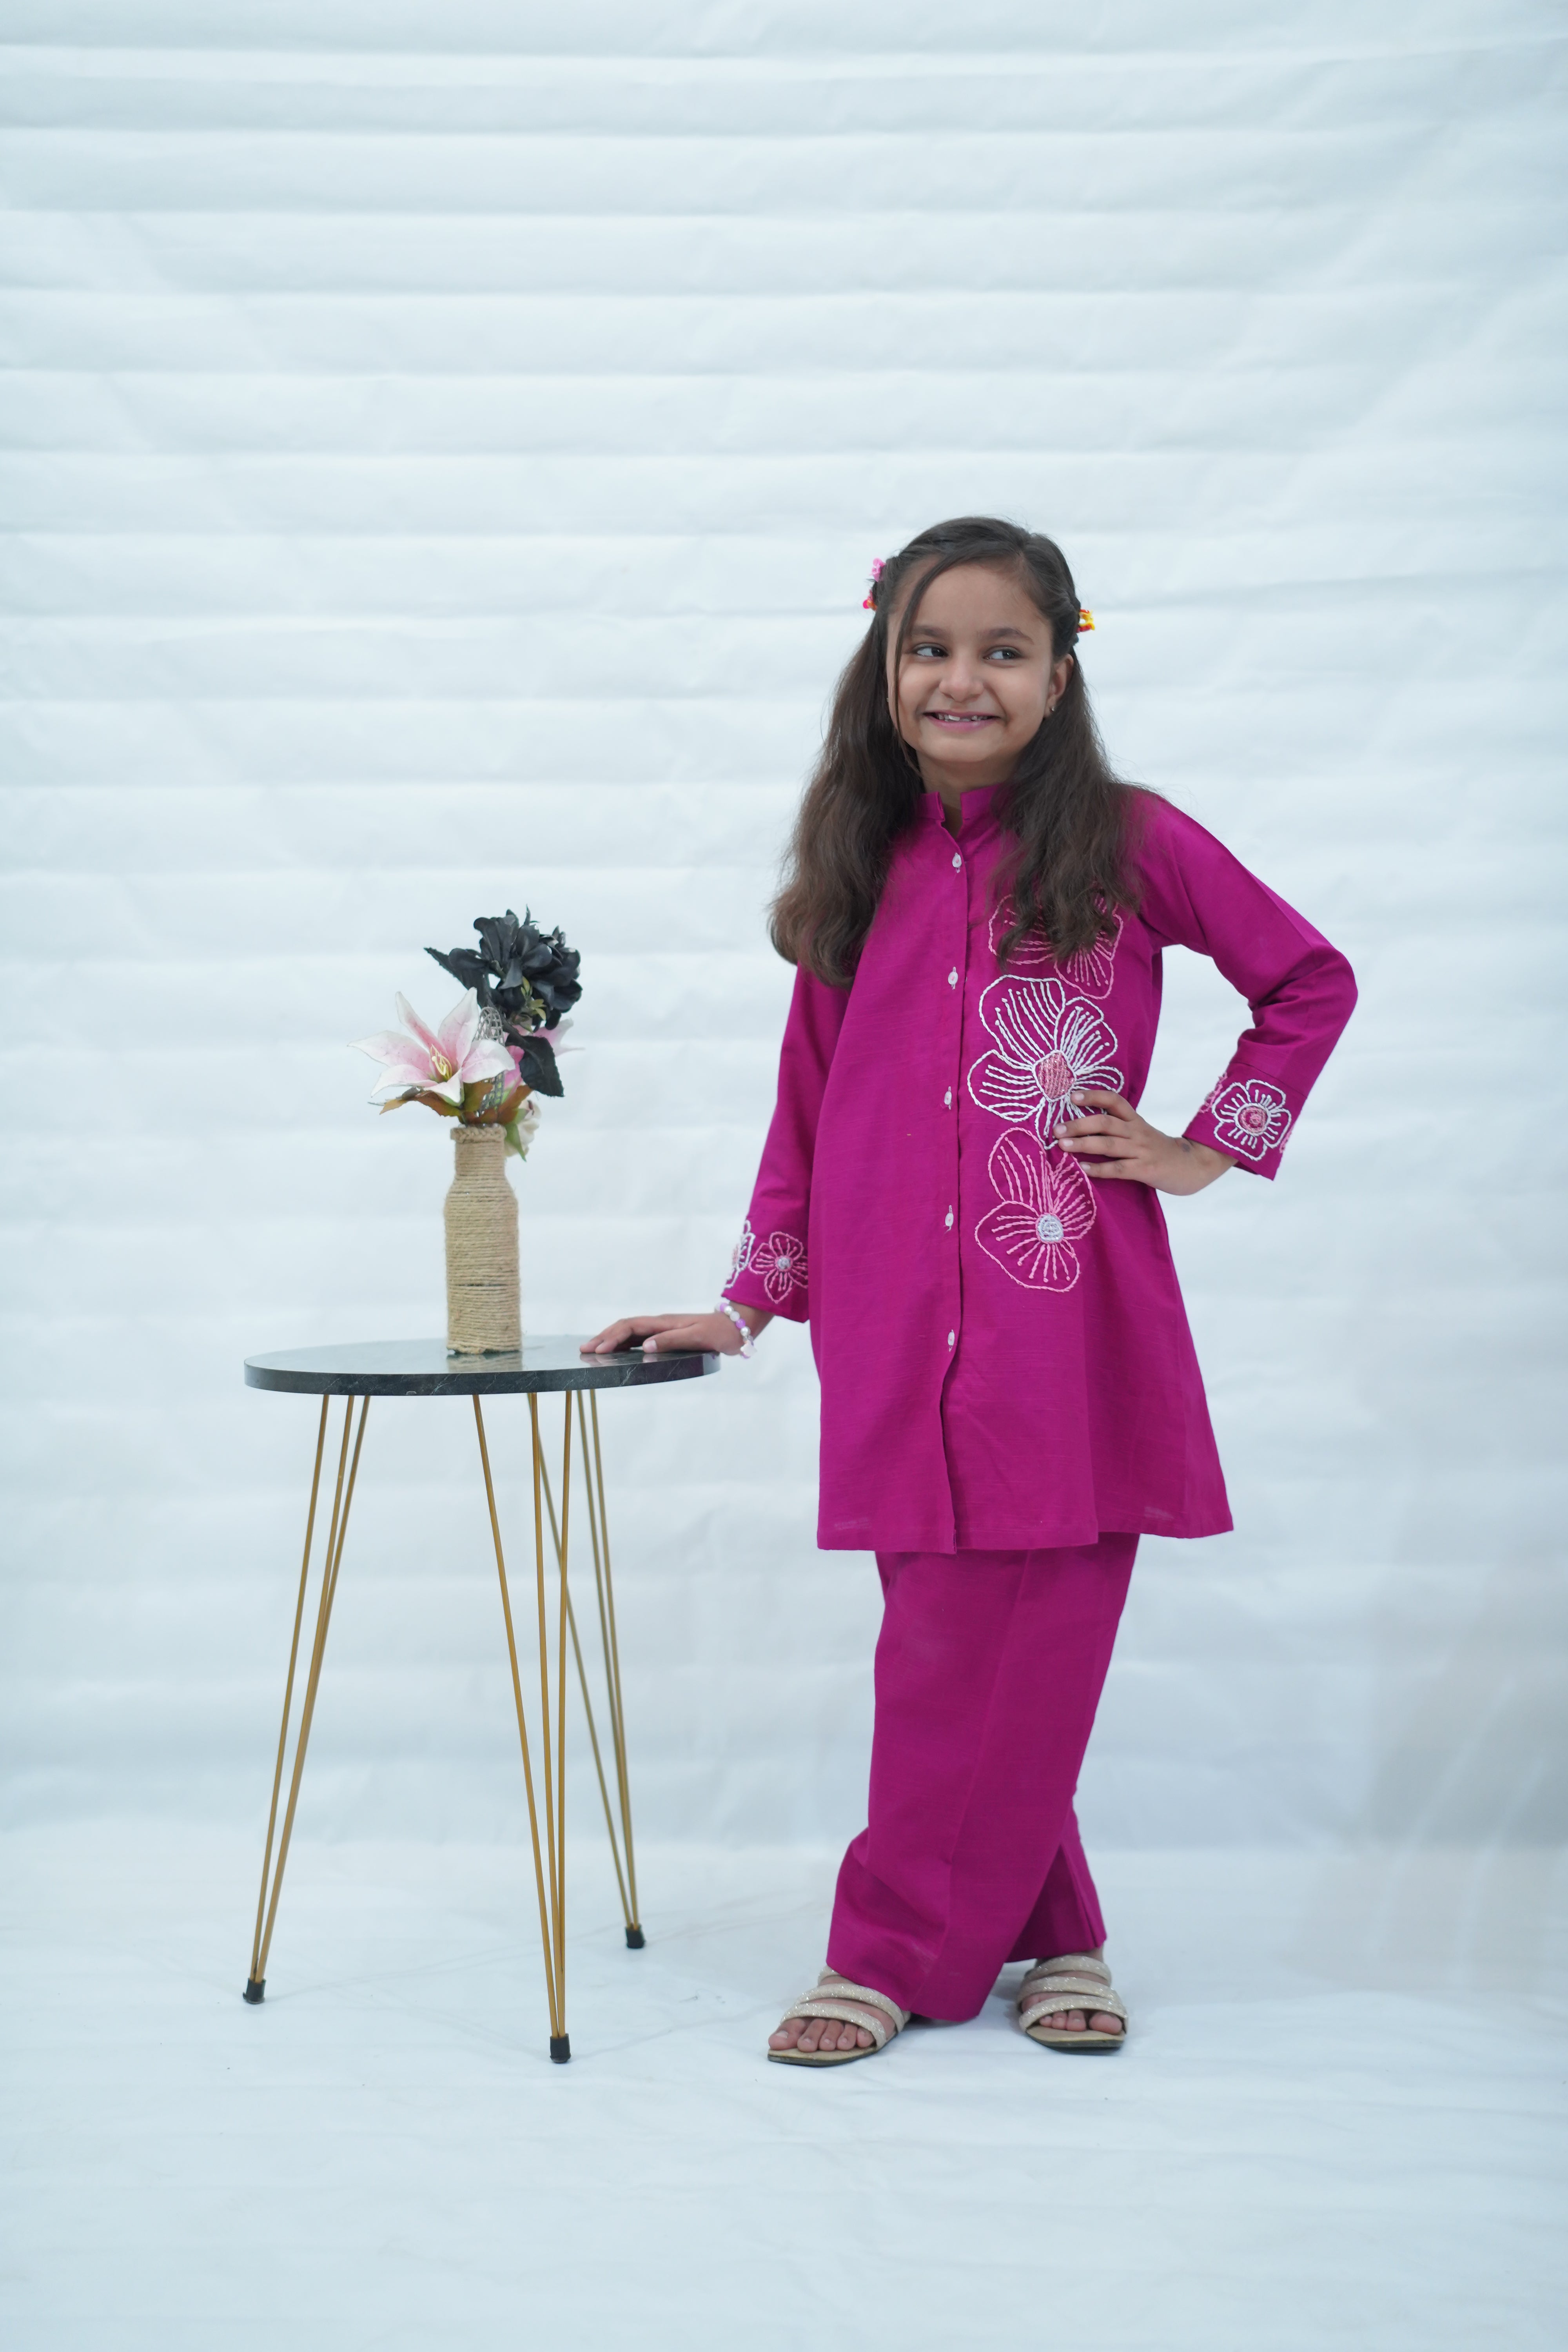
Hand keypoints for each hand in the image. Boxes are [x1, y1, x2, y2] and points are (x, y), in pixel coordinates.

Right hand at [580, 1307, 769, 1357]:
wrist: (737, 1327)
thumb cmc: (720, 1333)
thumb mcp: (697, 1338)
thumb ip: (671, 1341)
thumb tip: (645, 1346)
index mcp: (664, 1323)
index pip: (631, 1327)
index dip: (613, 1337)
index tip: (599, 1349)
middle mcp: (660, 1324)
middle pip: (625, 1327)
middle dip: (604, 1337)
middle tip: (584, 1349)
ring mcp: (662, 1329)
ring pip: (630, 1331)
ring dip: (610, 1339)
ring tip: (592, 1349)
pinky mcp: (667, 1335)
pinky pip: (639, 1337)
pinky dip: (623, 1342)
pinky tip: (616, 1350)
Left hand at [1055, 1089, 1233, 1195]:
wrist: (1194, 1166)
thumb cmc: (1159, 1150)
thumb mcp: (1141, 1133)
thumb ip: (1119, 1128)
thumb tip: (1083, 1125)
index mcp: (1135, 1120)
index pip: (1114, 1101)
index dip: (1094, 1096)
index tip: (1072, 1096)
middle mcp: (1137, 1132)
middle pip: (1105, 1123)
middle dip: (1079, 1124)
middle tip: (1056, 1129)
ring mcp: (1141, 1151)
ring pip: (1109, 1144)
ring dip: (1083, 1144)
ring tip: (1062, 1145)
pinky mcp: (1145, 1170)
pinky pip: (1119, 1169)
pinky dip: (1100, 1169)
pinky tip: (1083, 1169)